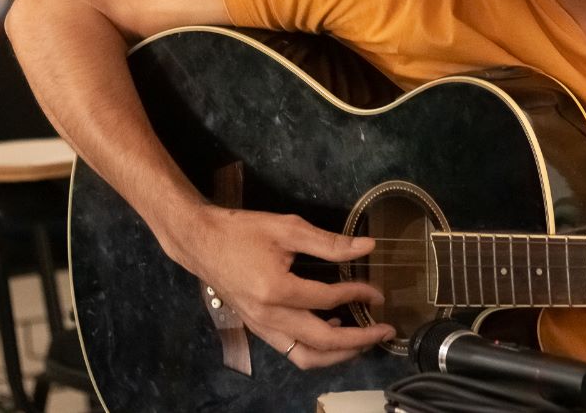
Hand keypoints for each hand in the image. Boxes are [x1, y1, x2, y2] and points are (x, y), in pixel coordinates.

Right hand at [171, 206, 393, 368]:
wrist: (200, 242)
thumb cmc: (242, 231)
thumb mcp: (287, 228)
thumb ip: (329, 242)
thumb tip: (367, 247)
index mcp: (276, 291)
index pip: (328, 300)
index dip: (358, 294)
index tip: (377, 291)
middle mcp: (268, 317)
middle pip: (322, 341)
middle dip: (359, 340)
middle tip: (385, 330)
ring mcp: (261, 327)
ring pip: (305, 357)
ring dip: (338, 355)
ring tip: (364, 340)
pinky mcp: (258, 329)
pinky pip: (291, 350)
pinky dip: (316, 350)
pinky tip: (332, 330)